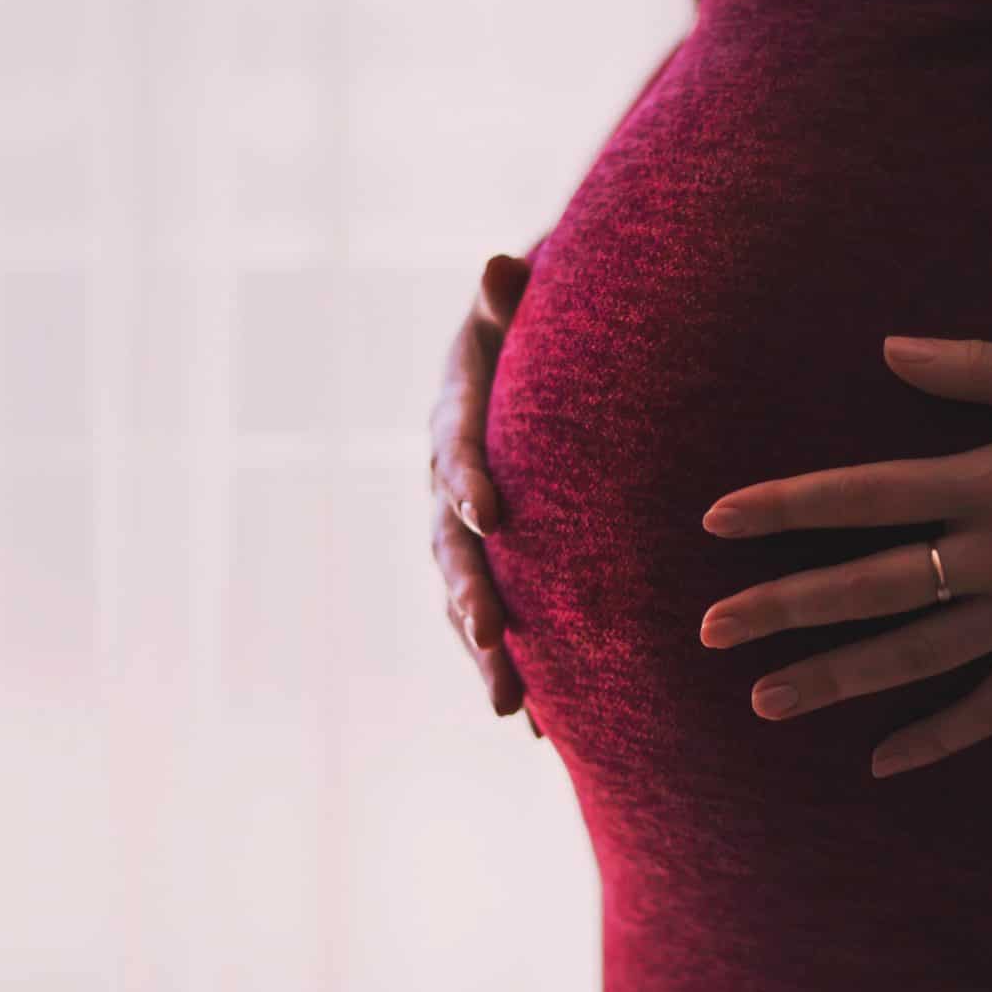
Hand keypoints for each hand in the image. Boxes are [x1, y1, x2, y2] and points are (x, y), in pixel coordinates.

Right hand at [428, 251, 546, 738]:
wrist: (535, 361)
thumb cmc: (535, 325)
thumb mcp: (521, 303)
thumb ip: (510, 296)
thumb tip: (500, 263)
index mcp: (454, 416)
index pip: (454, 447)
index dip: (465, 478)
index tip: (488, 512)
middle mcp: (447, 484)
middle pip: (451, 545)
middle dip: (471, 593)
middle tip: (492, 636)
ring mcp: (464, 532)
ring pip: (466, 599)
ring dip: (486, 654)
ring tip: (512, 706)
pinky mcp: (493, 565)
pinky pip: (498, 624)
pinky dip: (518, 669)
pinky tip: (544, 728)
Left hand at [696, 336, 991, 778]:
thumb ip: (977, 369)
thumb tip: (887, 349)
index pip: (864, 495)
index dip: (786, 506)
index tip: (716, 520)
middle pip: (871, 588)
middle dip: (784, 607)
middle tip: (709, 629)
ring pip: (917, 657)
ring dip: (838, 680)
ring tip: (765, 699)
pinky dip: (941, 738)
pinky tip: (883, 762)